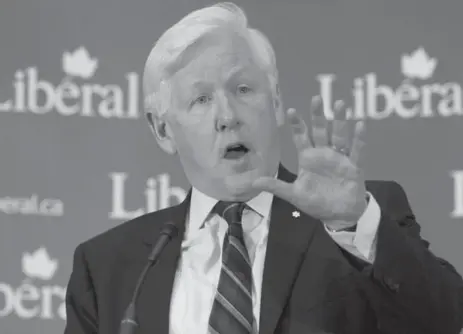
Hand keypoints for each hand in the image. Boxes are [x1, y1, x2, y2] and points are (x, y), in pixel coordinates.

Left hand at [252, 96, 367, 229]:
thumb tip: (254, 182)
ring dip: (340, 121)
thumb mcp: (295, 195)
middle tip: (316, 98)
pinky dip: (359, 139)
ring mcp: (339, 158)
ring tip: (340, 104)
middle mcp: (323, 154)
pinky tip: (360, 124)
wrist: (339, 215)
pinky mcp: (354, 166)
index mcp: (308, 158)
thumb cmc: (317, 203)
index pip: (301, 137)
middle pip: (320, 131)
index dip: (297, 125)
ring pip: (339, 136)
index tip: (291, 110)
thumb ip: (277, 187)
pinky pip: (357, 151)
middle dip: (318, 116)